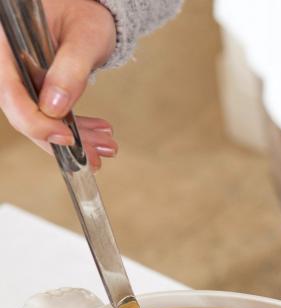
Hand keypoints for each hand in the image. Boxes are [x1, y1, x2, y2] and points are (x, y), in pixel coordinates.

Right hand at [0, 0, 117, 169]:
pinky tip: (99, 134)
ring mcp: (19, 75)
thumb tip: (53, 108)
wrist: (89, 9)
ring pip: (40, 117)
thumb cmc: (85, 12)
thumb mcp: (84, 36)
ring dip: (75, 138)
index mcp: (6, 41)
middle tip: (95, 156)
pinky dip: (76, 128)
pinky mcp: (34, 86)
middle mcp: (7, 60)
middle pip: (23, 110)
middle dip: (61, 138)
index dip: (35, 121)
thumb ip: (70, 69)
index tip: (66, 138)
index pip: (10, 91)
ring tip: (106, 147)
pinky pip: (50, 113)